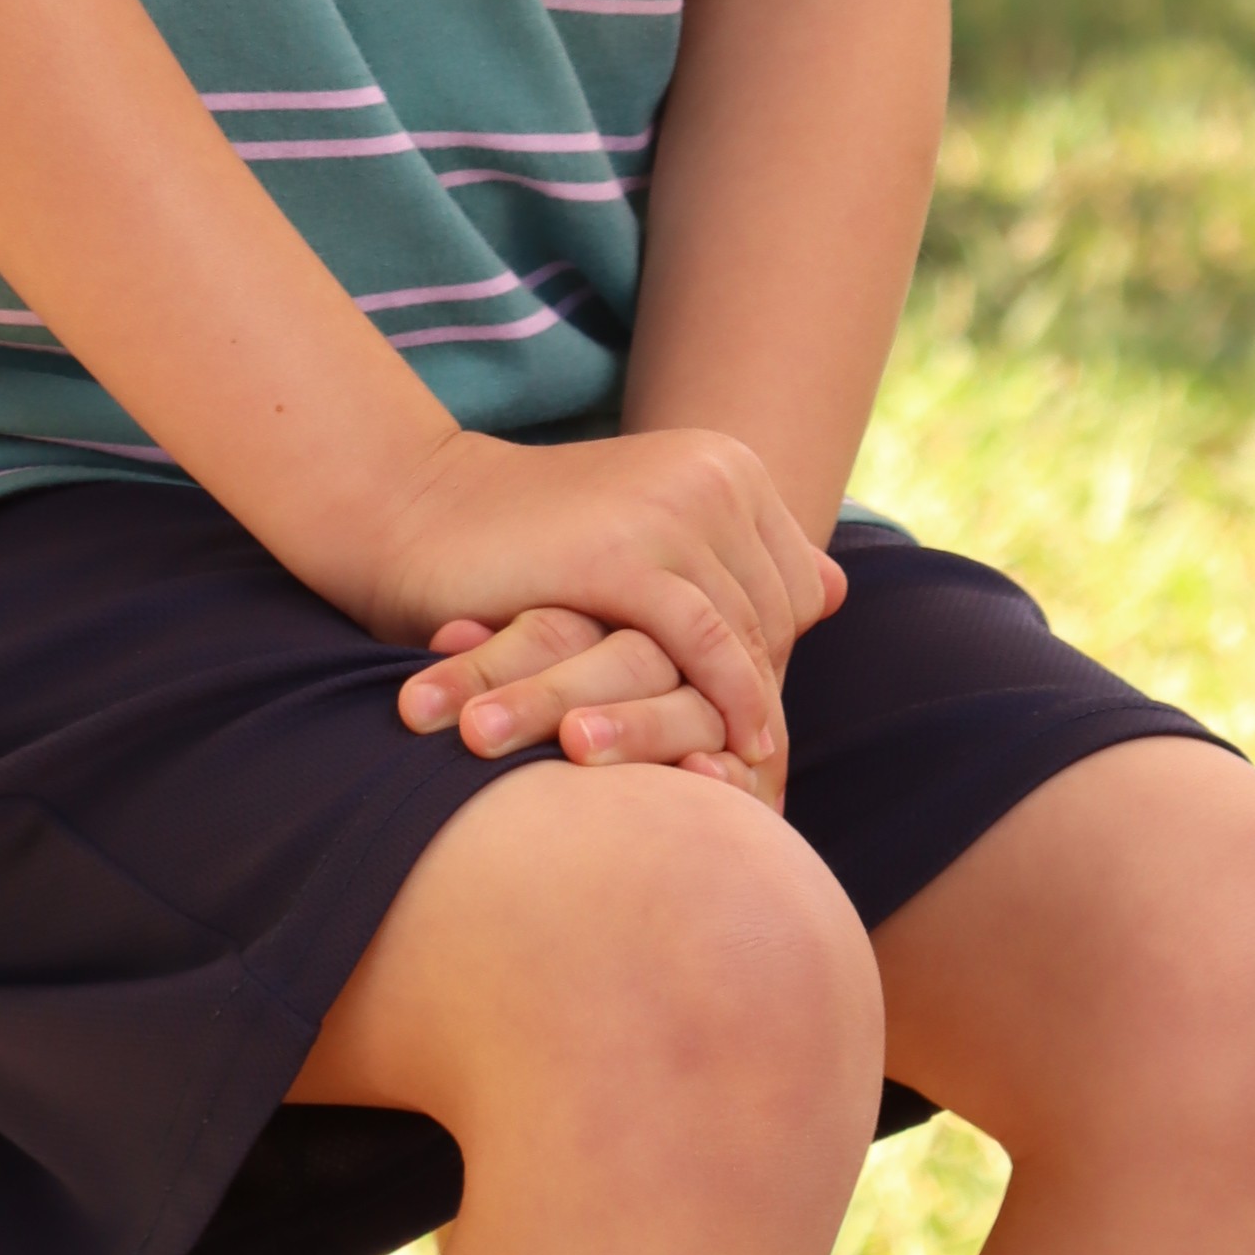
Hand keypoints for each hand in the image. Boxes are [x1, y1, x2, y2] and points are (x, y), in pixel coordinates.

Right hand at [360, 422, 843, 782]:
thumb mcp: (647, 535)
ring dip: (743, 721)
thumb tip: (836, 590)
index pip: (795, 589)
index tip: (758, 738)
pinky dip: (721, 704)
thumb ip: (731, 561)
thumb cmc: (531, 545)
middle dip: (767, 702)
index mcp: (727, 464)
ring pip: (744, 636)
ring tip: (745, 791)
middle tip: (761, 786)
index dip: (778, 665)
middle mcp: (714, 474)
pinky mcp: (624, 552)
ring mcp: (672, 508)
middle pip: (777, 619)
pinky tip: (722, 760)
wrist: (417, 510)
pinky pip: (702, 642)